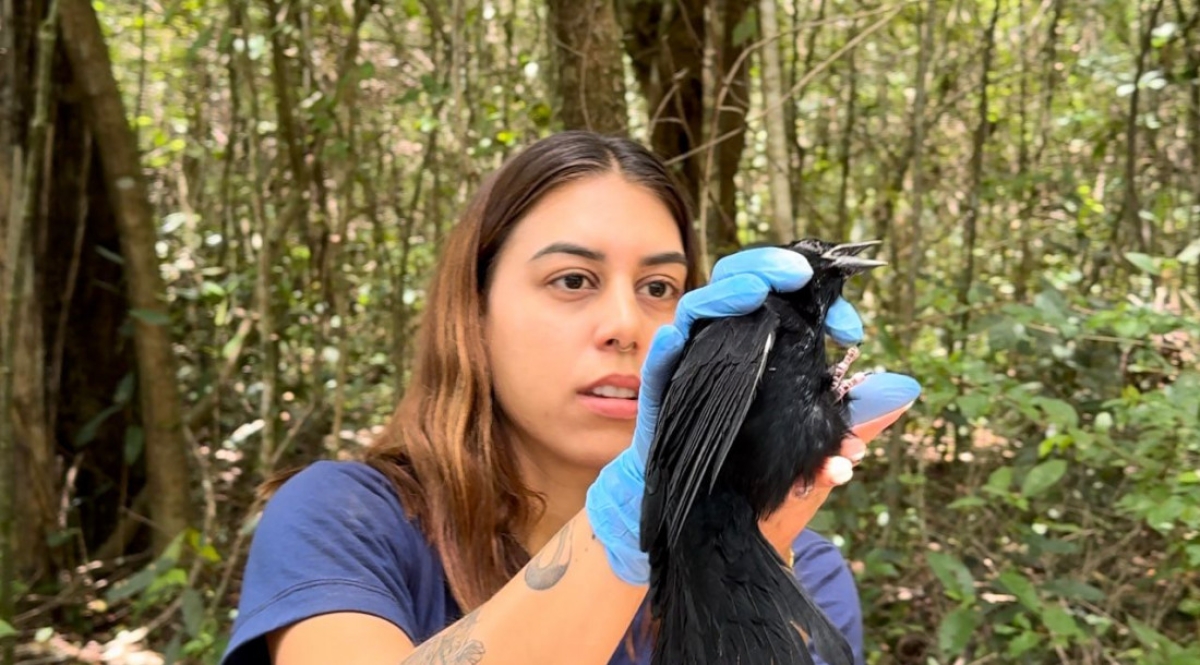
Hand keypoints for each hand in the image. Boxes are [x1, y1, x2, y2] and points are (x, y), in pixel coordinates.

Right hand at [585, 247, 914, 585]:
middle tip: (797, 273)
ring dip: (723, 294)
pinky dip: (666, 347)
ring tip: (753, 289)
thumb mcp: (822, 446)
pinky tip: (677, 336)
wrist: (722, 527)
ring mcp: (691, 371)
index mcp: (765, 352)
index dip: (818, 299)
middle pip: (737, 288)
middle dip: (765, 269)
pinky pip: (658, 368)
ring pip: (697, 315)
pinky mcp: (663, 401)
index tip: (852, 331)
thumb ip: (856, 417)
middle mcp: (727, 351)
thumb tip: (906, 388)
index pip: (786, 302)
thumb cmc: (768, 476)